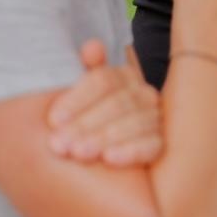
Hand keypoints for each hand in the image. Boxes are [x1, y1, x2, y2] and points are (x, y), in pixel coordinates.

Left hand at [47, 40, 162, 166]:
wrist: (92, 169)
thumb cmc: (81, 130)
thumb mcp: (75, 104)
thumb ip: (84, 77)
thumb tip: (93, 47)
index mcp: (121, 77)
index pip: (103, 79)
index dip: (77, 98)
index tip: (53, 120)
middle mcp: (143, 93)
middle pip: (118, 102)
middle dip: (86, 124)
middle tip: (60, 144)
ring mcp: (155, 118)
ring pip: (135, 121)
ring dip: (105, 137)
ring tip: (80, 154)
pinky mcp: (162, 144)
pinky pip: (153, 145)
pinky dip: (132, 150)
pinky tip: (110, 159)